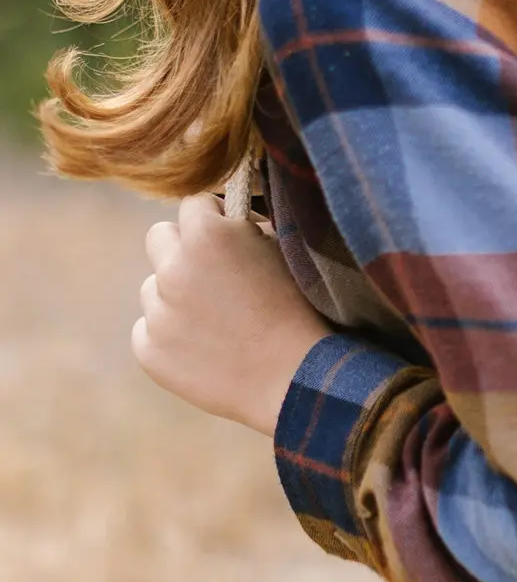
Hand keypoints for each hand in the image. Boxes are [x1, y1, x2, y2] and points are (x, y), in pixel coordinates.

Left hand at [134, 192, 334, 435]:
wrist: (297, 377)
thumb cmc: (302, 309)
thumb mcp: (282, 251)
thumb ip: (247, 228)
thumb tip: (227, 219)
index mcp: (207, 235)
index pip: (194, 204)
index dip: (216, 217)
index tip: (232, 234)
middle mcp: (173, 268)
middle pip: (159, 236)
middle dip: (184, 247)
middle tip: (216, 272)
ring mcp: (157, 312)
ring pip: (154, 287)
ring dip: (177, 294)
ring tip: (220, 319)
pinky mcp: (149, 350)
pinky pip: (150, 330)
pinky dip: (172, 335)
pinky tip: (208, 346)